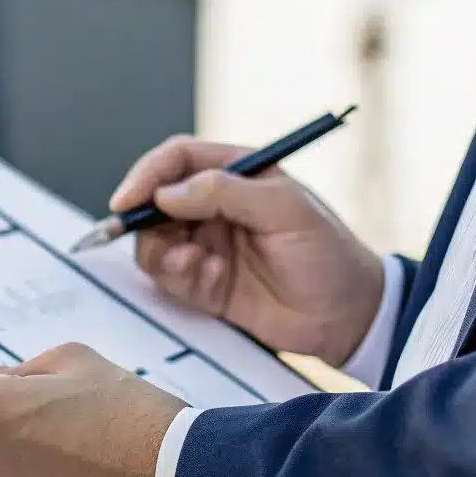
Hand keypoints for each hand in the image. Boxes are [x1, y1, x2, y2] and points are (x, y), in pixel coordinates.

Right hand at [111, 135, 382, 365]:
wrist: (347, 316)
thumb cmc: (328, 254)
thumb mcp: (285, 210)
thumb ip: (225, 192)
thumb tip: (168, 193)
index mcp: (237, 174)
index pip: (178, 159)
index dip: (147, 175)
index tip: (128, 199)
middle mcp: (216, 206)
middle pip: (155, 201)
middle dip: (145, 222)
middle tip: (158, 242)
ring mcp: (208, 244)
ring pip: (154, 242)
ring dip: (163, 255)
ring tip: (196, 266)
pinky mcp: (205, 283)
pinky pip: (169, 277)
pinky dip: (181, 280)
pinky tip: (213, 282)